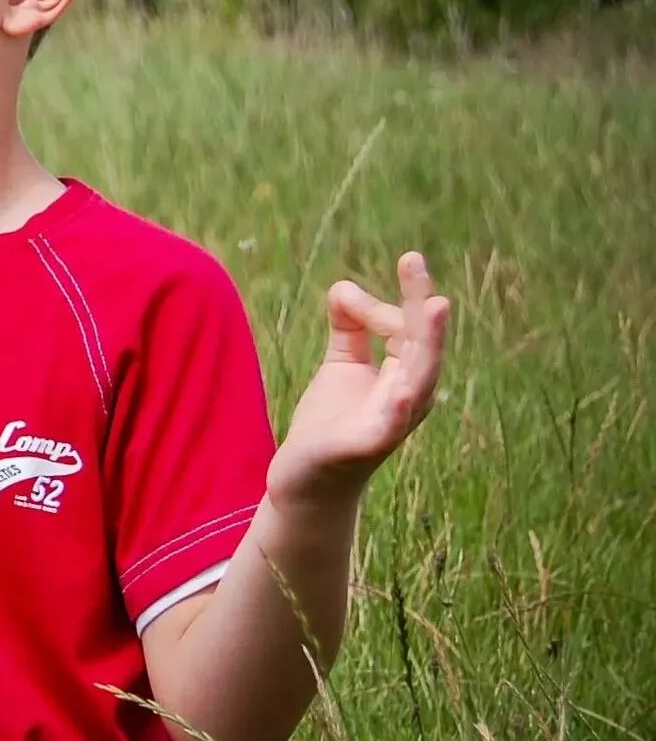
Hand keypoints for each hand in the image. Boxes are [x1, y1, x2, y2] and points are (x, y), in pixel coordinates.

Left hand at [271, 251, 451, 503]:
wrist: (306, 478)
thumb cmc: (331, 421)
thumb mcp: (342, 364)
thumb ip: (349, 326)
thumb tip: (344, 288)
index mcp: (406, 374)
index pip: (412, 326)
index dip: (394, 299)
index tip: (377, 277)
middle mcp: (409, 396)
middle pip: (424, 344)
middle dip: (424, 306)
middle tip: (416, 261)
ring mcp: (393, 422)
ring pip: (418, 377)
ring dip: (427, 344)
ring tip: (435, 307)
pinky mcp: (367, 445)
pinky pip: (390, 425)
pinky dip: (399, 408)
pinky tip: (404, 392)